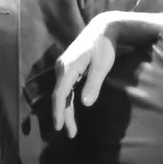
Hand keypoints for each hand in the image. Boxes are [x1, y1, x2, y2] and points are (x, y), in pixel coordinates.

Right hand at [52, 15, 124, 137]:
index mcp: (68, 68)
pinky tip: (70, 112)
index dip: (59, 112)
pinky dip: (67, 102)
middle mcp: (61, 68)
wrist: (102, 29)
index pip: (60, 94)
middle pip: (59, 96)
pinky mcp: (68, 70)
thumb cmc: (103, 47)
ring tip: (71, 128)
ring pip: (62, 94)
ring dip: (65, 111)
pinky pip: (65, 89)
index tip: (59, 127)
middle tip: (69, 134)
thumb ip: (94, 84)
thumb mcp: (102, 66)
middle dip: (63, 116)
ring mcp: (63, 69)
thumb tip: (86, 104)